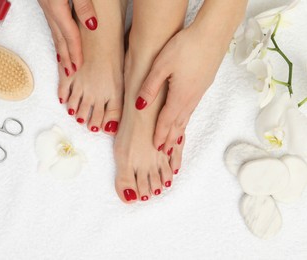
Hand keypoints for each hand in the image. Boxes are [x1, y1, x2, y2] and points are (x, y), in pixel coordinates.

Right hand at [38, 0, 96, 75]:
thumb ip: (83, 5)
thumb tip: (92, 25)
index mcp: (57, 7)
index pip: (69, 35)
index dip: (75, 52)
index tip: (78, 67)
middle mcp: (49, 9)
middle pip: (59, 38)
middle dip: (65, 57)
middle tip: (69, 73)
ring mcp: (45, 4)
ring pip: (53, 32)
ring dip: (59, 48)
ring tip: (63, 62)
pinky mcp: (44, 0)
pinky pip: (51, 24)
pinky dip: (56, 36)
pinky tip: (58, 38)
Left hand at [135, 26, 227, 152]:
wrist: (213, 34)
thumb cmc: (186, 46)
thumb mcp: (162, 65)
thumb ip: (150, 87)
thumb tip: (139, 105)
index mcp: (179, 97)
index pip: (166, 121)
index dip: (160, 135)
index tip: (155, 147)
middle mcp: (191, 99)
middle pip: (178, 124)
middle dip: (170, 139)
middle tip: (165, 152)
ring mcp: (198, 93)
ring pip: (186, 118)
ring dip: (179, 132)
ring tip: (173, 142)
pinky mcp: (202, 86)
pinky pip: (191, 110)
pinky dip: (185, 120)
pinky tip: (184, 118)